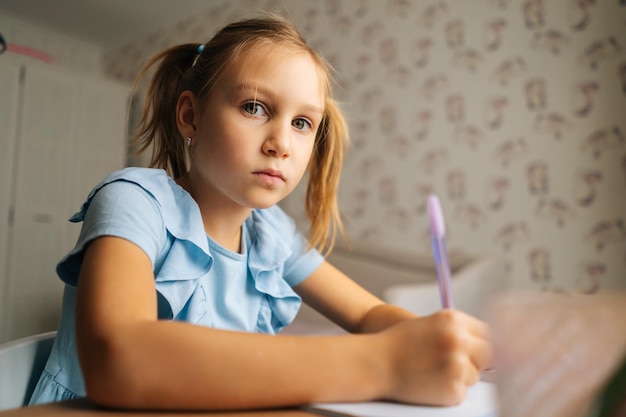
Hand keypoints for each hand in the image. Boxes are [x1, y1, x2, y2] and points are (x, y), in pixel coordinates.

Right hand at [378, 309, 492, 405]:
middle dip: (475, 361)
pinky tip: (429, 383)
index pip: (487, 333)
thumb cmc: (399, 343)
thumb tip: (486, 344)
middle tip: (455, 365)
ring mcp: (457, 365)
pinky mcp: (453, 388)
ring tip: (433, 372)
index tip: (475, 352)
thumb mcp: (431, 324)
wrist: (375, 362)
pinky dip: (448, 392)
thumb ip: (457, 330)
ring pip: (474, 375)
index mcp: (454, 320)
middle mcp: (459, 340)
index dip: (480, 344)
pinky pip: (462, 392)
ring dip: (460, 377)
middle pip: (488, 354)